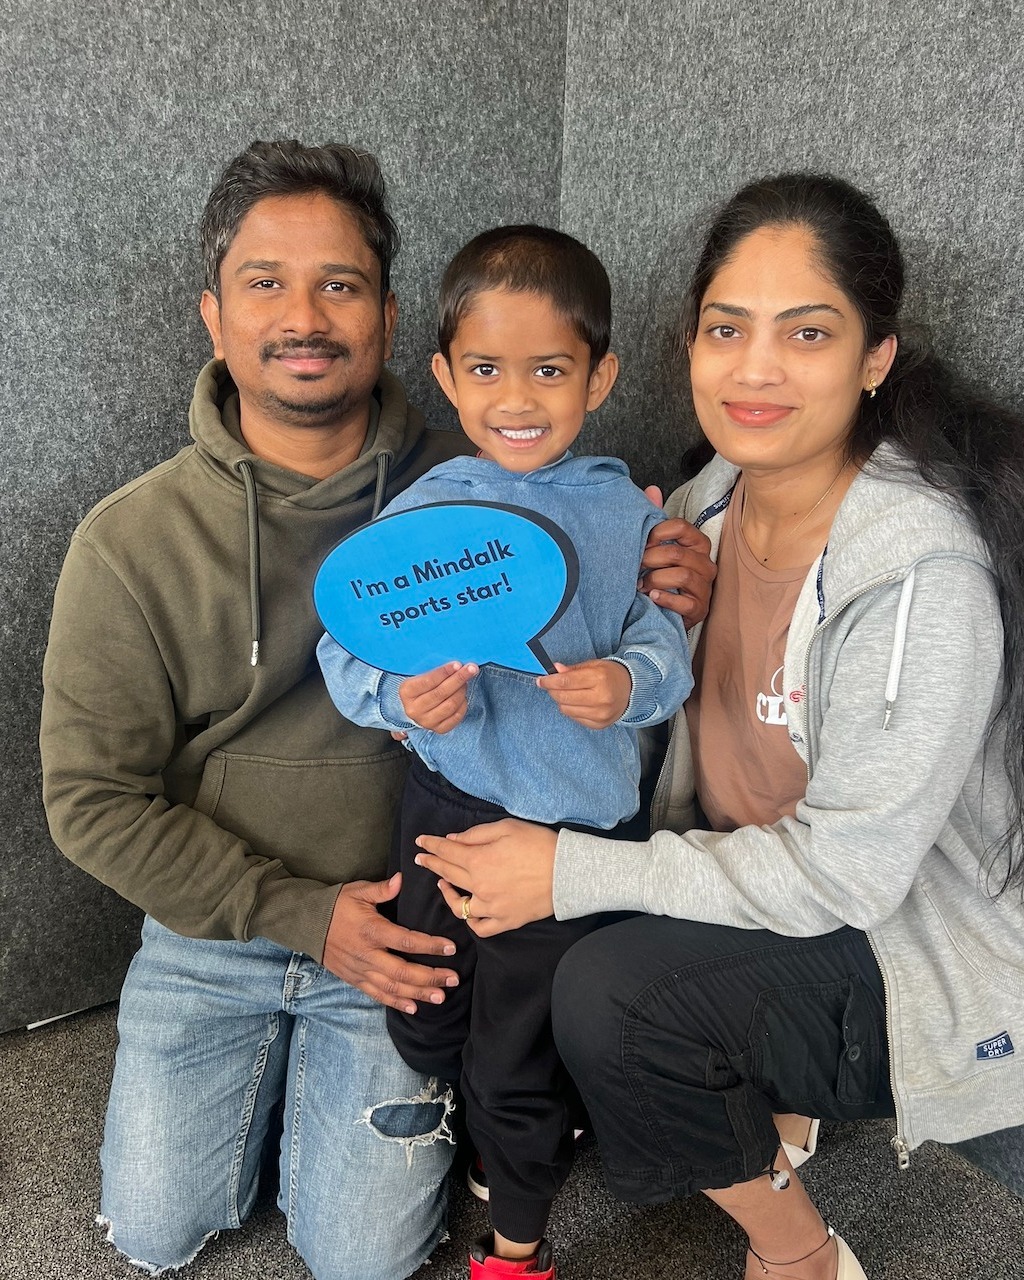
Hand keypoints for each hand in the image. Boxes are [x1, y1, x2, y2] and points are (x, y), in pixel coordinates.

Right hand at [322, 874, 459, 1013]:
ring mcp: (360, 970)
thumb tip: (402, 879)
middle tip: (453, 979)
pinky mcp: (354, 979)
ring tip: (440, 997)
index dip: (430, 946)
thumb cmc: (337, 905)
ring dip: (418, 994)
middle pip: (403, 971)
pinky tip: (413, 1007)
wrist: (306, 924)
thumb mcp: (358, 891)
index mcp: (372, 930)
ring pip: (392, 987)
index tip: (450, 948)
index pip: (406, 941)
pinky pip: (377, 995)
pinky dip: (395, 1003)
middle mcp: (367, 954)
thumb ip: (382, 889)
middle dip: (430, 977)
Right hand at [398, 661, 477, 731]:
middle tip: (471, 669)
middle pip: (441, 693)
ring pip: (451, 704)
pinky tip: (463, 695)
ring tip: (465, 681)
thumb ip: (433, 670)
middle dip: (459, 679)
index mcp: (406, 692)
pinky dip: (463, 704)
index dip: (444, 672)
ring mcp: (426, 721)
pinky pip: (456, 716)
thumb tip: (456, 665)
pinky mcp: (439, 729)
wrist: (415, 708)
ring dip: (462, 690)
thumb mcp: (419, 676)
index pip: (428, 681)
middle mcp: (414, 709)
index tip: (457, 664)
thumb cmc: (420, 688)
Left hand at [414, 819, 557, 936]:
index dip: (431, 845)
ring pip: (459, 906)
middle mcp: (480, 886)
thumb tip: (452, 839)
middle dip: (432, 863)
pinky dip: (470, 921)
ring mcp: (492, 907)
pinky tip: (467, 911)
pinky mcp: (506, 921)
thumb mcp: (506, 828)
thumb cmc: (539, 844)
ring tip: (443, 884)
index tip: (420, 841)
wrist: (568, 872)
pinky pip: (480, 927)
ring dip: (447, 893)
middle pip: (448, 874)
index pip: (446, 852)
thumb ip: (476, 834)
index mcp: (478, 861)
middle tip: (422, 858)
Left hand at [536, 659, 631, 728]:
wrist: (631, 690)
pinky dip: (571, 710)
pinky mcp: (599, 724)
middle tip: (550, 685)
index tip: (540, 680)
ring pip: (566, 710)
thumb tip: (555, 670)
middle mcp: (601, 698)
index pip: (566, 682)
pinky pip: (574, 718)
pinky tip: (577, 702)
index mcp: (599, 679)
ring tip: (568, 693)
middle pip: (564, 698)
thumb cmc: (610, 675)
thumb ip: (573, 669)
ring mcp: (600, 714)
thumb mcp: (593, 665)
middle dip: (552, 691)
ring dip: (561, 701)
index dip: (549, 681)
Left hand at [640, 492, 715, 626]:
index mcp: (698, 544)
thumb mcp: (656, 547)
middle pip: (676, 553)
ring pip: (681, 576)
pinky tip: (652, 597)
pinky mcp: (700, 609)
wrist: (664, 610)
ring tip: (641, 585)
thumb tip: (651, 489)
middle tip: (635, 567)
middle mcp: (706, 564)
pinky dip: (665, 599)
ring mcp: (705, 588)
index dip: (657, 533)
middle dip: (650, 560)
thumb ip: (654, 519)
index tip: (641, 543)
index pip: (681, 527)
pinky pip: (684, 603)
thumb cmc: (661, 574)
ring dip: (655, 580)